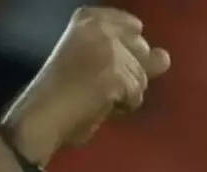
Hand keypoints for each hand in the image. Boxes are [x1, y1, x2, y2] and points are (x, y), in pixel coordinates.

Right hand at [4, 7, 170, 163]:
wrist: (40, 118)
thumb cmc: (61, 95)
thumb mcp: (95, 64)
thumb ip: (133, 56)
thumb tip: (166, 57)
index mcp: (88, 18)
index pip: (133, 27)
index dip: (124, 54)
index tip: (101, 67)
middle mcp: (100, 27)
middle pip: (141, 53)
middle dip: (126, 74)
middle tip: (94, 86)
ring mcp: (109, 50)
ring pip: (142, 78)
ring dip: (124, 94)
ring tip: (94, 98)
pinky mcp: (115, 75)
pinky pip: (136, 97)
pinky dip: (122, 108)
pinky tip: (98, 107)